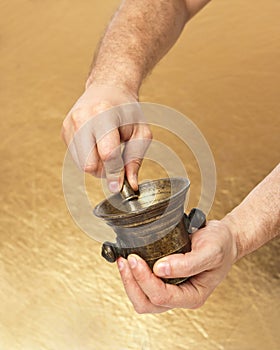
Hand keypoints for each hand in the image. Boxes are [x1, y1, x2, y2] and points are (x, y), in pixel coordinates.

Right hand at [61, 83, 151, 191]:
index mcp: (103, 114)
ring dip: (97, 166)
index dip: (116, 173)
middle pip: (89, 164)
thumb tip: (130, 185)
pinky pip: (76, 158)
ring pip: (81, 165)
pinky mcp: (65, 132)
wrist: (107, 88)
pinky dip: (89, 159)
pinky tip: (97, 146)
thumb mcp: (141, 132)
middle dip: (105, 171)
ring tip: (108, 151)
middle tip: (116, 163)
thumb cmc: (127, 111)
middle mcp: (82, 118)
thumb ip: (136, 159)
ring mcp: (70, 125)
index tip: (122, 185)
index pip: (108, 154)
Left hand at [117, 220, 237, 312]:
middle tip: (126, 260)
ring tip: (123, 261)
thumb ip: (188, 263)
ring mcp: (172, 288)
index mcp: (193, 295)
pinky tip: (130, 261)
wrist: (224, 238)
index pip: (162, 296)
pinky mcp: (165, 278)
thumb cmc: (221, 245)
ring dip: (130, 281)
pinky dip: (133, 275)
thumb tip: (160, 269)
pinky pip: (144, 285)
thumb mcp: (210, 251)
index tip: (135, 259)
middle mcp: (180, 295)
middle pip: (147, 303)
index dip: (145, 280)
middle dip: (132, 283)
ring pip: (143, 297)